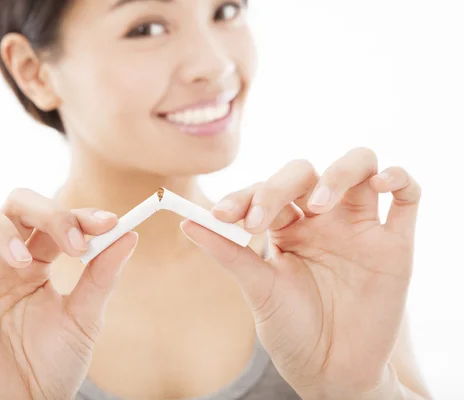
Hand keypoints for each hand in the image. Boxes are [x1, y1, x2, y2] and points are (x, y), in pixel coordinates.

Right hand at [0, 189, 137, 399]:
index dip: (79, 214)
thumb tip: (129, 233)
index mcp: (38, 260)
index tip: (108, 223)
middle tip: (73, 245)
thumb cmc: (53, 365)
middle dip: (46, 212)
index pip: (54, 218)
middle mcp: (3, 257)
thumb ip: (102, 275)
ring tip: (19, 261)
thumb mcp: (84, 318)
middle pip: (14, 203)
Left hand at [180, 147, 420, 398]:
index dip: (244, 196)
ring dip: (338, 173)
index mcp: (286, 227)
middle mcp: (322, 220)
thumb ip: (229, 253)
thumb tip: (186, 223)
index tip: (221, 215)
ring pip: (359, 167)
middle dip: (279, 186)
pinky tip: (382, 183)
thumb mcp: (259, 290)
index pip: (266, 191)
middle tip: (261, 219)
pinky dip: (399, 178)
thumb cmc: (291, 330)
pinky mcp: (394, 244)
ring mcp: (358, 227)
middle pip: (306, 172)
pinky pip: (408, 196)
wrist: (329, 370)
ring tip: (318, 204)